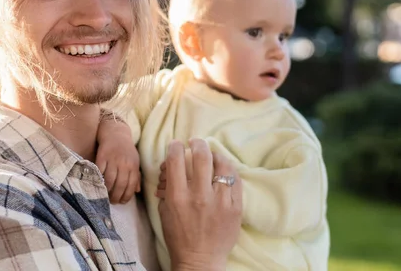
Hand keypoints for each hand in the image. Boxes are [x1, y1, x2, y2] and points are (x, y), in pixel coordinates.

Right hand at [96, 114, 140, 203]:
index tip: (122, 202)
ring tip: (105, 196)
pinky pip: (100, 171)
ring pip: (110, 180)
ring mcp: (113, 160)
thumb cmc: (126, 149)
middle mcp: (124, 164)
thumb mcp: (134, 161)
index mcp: (133, 166)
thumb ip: (136, 176)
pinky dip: (99, 180)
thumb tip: (137, 191)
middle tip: (112, 202)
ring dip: (107, 191)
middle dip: (116, 196)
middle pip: (120, 185)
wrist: (116, 133)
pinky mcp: (102, 156)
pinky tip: (98, 185)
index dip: (126, 196)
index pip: (131, 185)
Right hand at [157, 139, 241, 270]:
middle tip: (195, 142)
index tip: (176, 145)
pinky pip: (235, 180)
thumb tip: (171, 166)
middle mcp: (199, 196)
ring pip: (222, 165)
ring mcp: (220, 202)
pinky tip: (224, 170)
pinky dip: (228, 171)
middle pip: (201, 156)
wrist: (200, 260)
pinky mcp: (235, 208)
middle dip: (197, 143)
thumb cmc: (178, 235)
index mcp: (178, 197)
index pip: (176, 159)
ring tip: (212, 155)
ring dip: (215, 155)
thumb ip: (167, 186)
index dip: (175, 146)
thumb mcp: (164, 210)